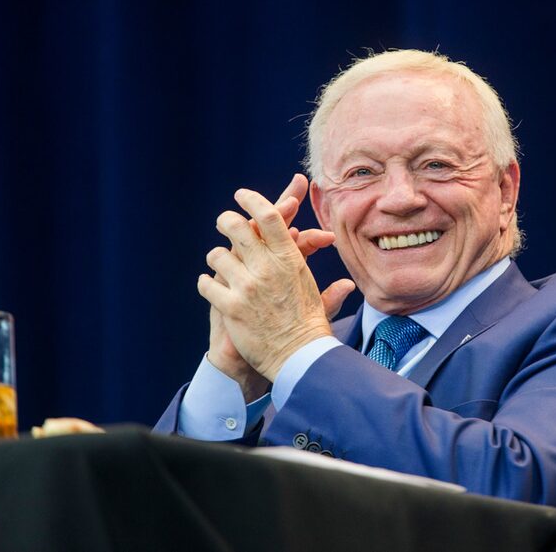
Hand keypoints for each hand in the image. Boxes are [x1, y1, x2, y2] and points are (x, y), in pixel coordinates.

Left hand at [199, 185, 353, 380]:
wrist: (299, 359)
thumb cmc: (310, 329)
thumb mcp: (318, 300)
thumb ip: (328, 288)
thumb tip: (348, 286)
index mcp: (289, 259)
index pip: (269, 216)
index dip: (253, 200)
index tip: (242, 196)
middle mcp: (267, 268)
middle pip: (237, 226)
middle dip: (227, 220)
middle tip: (225, 221)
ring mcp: (247, 286)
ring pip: (218, 255)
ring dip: (217, 258)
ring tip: (219, 264)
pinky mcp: (231, 307)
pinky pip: (208, 284)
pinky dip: (207, 284)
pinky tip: (211, 287)